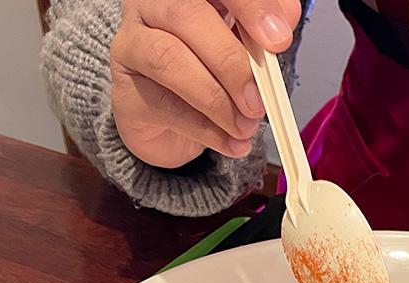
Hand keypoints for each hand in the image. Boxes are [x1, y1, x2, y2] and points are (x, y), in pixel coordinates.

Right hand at [110, 0, 299, 167]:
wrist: (169, 117)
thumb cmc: (209, 68)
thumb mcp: (244, 44)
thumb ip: (263, 30)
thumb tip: (283, 23)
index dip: (248, 7)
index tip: (278, 40)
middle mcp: (150, 5)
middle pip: (184, 14)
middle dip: (230, 59)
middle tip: (258, 98)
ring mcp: (131, 45)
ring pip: (167, 58)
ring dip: (215, 98)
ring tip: (246, 125)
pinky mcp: (124, 90)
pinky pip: (165, 106)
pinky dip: (206, 130)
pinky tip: (232, 142)